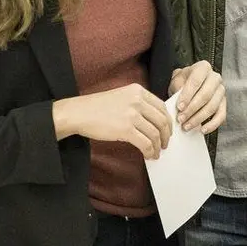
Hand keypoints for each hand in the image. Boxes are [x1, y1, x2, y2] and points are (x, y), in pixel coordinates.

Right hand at [52, 84, 172, 159]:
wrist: (79, 113)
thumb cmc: (97, 107)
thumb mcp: (122, 97)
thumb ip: (138, 104)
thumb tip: (154, 121)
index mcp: (138, 91)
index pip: (162, 106)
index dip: (167, 121)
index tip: (167, 131)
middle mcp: (137, 100)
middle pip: (162, 120)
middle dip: (165, 135)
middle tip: (165, 144)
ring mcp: (132, 114)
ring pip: (155, 133)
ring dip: (158, 146)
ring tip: (156, 152)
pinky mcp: (126, 129)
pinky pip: (146, 143)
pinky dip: (150, 151)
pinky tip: (148, 155)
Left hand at [169, 61, 226, 132]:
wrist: (190, 86)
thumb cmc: (183, 82)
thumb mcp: (177, 81)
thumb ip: (177, 88)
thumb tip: (180, 104)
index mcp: (203, 67)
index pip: (196, 81)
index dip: (187, 95)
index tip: (179, 107)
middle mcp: (215, 77)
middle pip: (206, 95)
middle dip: (192, 109)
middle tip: (181, 119)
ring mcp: (221, 91)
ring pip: (212, 106)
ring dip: (198, 118)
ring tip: (187, 126)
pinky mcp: (224, 104)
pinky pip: (221, 116)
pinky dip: (212, 125)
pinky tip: (202, 130)